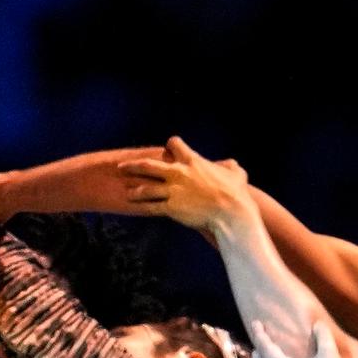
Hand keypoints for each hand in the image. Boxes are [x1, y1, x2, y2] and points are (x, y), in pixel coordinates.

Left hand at [116, 137, 253, 234]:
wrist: (230, 212)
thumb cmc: (236, 193)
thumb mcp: (236, 174)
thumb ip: (229, 167)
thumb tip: (230, 165)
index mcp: (192, 161)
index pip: (173, 144)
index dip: (170, 146)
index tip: (167, 149)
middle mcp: (178, 173)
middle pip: (148, 165)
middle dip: (133, 165)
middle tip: (121, 167)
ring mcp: (172, 191)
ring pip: (145, 188)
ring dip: (134, 189)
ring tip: (126, 192)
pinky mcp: (171, 208)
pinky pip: (151, 207)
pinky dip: (141, 207)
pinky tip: (134, 208)